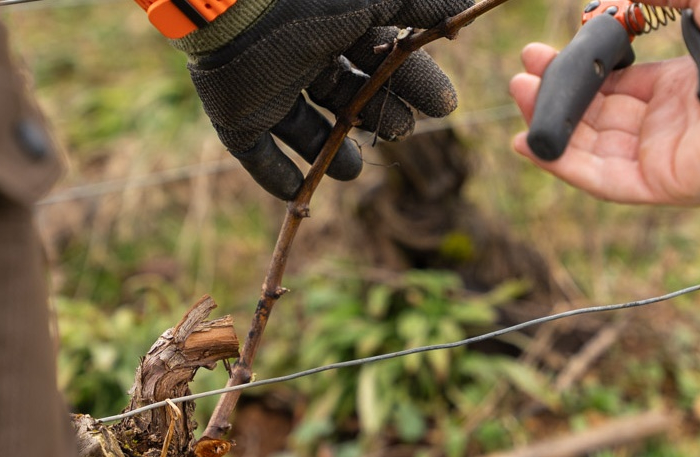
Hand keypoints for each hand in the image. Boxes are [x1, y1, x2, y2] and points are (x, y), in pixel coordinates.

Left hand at [186, 0, 473, 199]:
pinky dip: (277, 176)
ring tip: (356, 171)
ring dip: (332, 152)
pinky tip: (298, 194)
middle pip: (348, 95)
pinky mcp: (236, 114)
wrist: (236, 2)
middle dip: (379, 115)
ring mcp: (266, 86)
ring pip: (304, 128)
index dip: (414, 83)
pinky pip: (256, 153)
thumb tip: (462, 16)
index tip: (444, 108)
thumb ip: (426, 4)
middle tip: (403, 132)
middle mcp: (302, 54)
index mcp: (335, 22)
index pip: (382, 59)